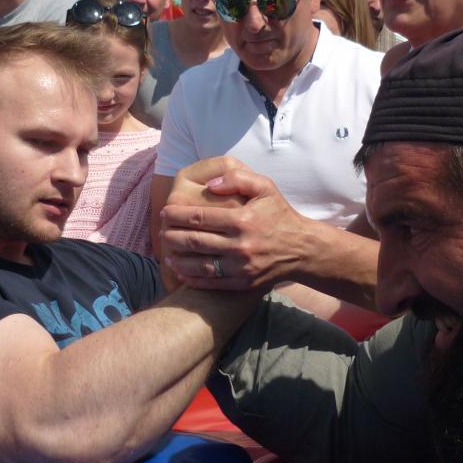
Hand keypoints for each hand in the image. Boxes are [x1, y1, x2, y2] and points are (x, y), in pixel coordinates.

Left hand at [161, 162, 311, 291]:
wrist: (301, 249)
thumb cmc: (278, 214)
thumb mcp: (265, 187)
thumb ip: (238, 178)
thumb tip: (210, 185)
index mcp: (242, 219)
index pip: (199, 217)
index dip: (177, 215)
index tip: (165, 212)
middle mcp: (240, 245)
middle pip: (195, 240)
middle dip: (172, 235)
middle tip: (161, 231)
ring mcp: (241, 267)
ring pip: (199, 264)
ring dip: (178, 259)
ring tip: (167, 252)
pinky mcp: (242, 284)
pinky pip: (210, 283)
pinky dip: (192, 278)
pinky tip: (181, 271)